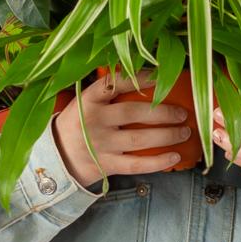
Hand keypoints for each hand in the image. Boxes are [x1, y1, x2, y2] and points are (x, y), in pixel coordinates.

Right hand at [53, 68, 191, 187]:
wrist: (56, 156)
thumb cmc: (78, 124)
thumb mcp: (84, 102)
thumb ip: (108, 93)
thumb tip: (149, 78)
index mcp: (88, 100)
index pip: (115, 83)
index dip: (140, 78)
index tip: (161, 76)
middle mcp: (93, 120)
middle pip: (134, 112)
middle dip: (163, 112)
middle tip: (182, 113)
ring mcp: (99, 144)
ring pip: (139, 139)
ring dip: (167, 135)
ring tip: (184, 131)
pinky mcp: (106, 165)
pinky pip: (136, 164)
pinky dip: (158, 162)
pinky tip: (174, 156)